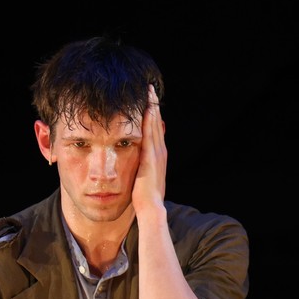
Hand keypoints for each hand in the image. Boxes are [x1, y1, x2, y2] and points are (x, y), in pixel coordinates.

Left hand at [132, 84, 166, 213]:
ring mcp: (157, 154)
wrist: (151, 209)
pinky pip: (149, 133)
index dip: (153, 116)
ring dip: (152, 107)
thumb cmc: (144, 199)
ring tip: (149, 91)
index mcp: (158, 157)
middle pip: (157, 123)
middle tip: (150, 89)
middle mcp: (161, 152)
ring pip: (155, 125)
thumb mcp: (143, 179)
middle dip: (154, 106)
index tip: (149, 102)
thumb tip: (137, 162)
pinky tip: (146, 107)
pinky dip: (149, 120)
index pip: (156, 131)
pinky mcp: (151, 157)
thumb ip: (142, 167)